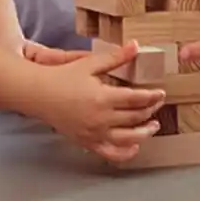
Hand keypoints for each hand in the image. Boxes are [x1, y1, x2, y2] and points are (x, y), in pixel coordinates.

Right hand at [29, 41, 165, 162]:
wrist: (39, 94)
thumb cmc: (62, 77)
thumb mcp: (89, 64)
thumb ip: (115, 57)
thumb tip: (136, 46)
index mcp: (103, 97)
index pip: (137, 99)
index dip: (152, 97)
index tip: (160, 94)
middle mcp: (101, 118)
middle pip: (135, 117)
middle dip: (150, 111)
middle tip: (157, 105)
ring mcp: (95, 133)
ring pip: (129, 139)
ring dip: (145, 133)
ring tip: (153, 126)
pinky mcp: (88, 143)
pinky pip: (111, 154)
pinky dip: (126, 153)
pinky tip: (134, 147)